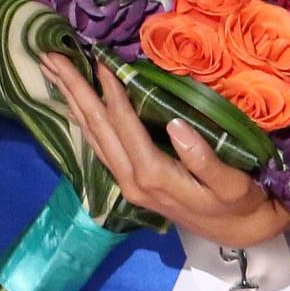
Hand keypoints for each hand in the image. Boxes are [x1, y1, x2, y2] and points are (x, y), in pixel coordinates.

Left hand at [40, 51, 289, 250]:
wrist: (237, 233)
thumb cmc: (240, 204)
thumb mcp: (232, 186)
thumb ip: (204, 159)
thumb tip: (174, 124)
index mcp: (153, 176)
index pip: (123, 125)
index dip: (111, 92)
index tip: (98, 61)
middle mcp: (130, 179)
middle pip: (96, 127)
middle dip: (72, 89)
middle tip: (49, 56)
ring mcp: (125, 182)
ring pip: (91, 135)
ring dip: (70, 100)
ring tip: (51, 70)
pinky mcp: (127, 181)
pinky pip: (98, 144)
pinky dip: (82, 119)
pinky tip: (73, 102)